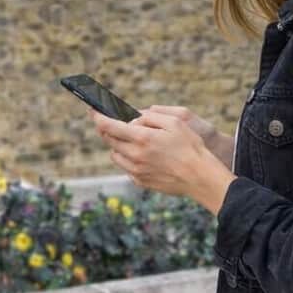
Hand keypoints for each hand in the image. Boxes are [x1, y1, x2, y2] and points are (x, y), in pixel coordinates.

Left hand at [89, 106, 235, 213]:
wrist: (200, 177)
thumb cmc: (190, 147)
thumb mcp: (175, 122)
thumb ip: (150, 116)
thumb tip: (133, 118)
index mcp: (142, 138)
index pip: (109, 126)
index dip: (97, 117)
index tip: (92, 111)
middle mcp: (135, 155)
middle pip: (109, 140)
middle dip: (108, 129)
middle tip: (113, 123)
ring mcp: (136, 171)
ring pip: (115, 155)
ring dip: (118, 145)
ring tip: (133, 141)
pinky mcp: (140, 182)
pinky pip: (126, 168)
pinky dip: (128, 160)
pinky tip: (142, 156)